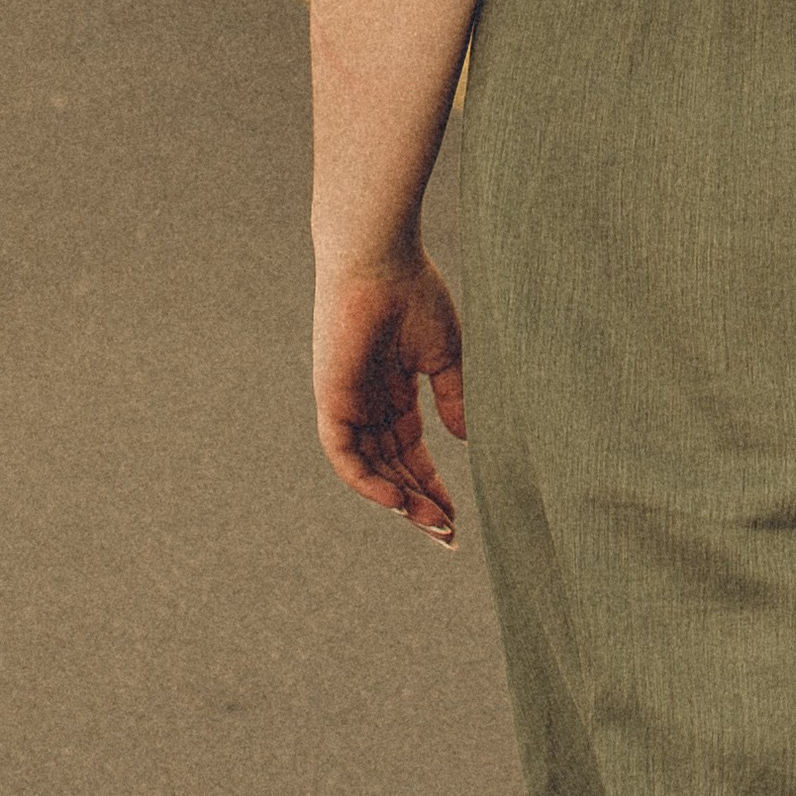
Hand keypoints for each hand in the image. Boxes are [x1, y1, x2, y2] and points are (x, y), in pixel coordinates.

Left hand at [314, 253, 467, 541]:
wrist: (380, 259)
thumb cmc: (415, 293)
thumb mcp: (445, 355)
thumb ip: (453, 397)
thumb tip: (463, 440)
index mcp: (395, 392)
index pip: (411, 452)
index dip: (433, 485)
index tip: (457, 517)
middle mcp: (370, 404)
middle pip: (392, 469)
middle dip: (420, 503)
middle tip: (448, 536)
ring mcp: (349, 403)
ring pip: (371, 469)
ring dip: (401, 500)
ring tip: (433, 525)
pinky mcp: (331, 399)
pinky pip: (345, 455)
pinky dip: (368, 481)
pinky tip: (399, 501)